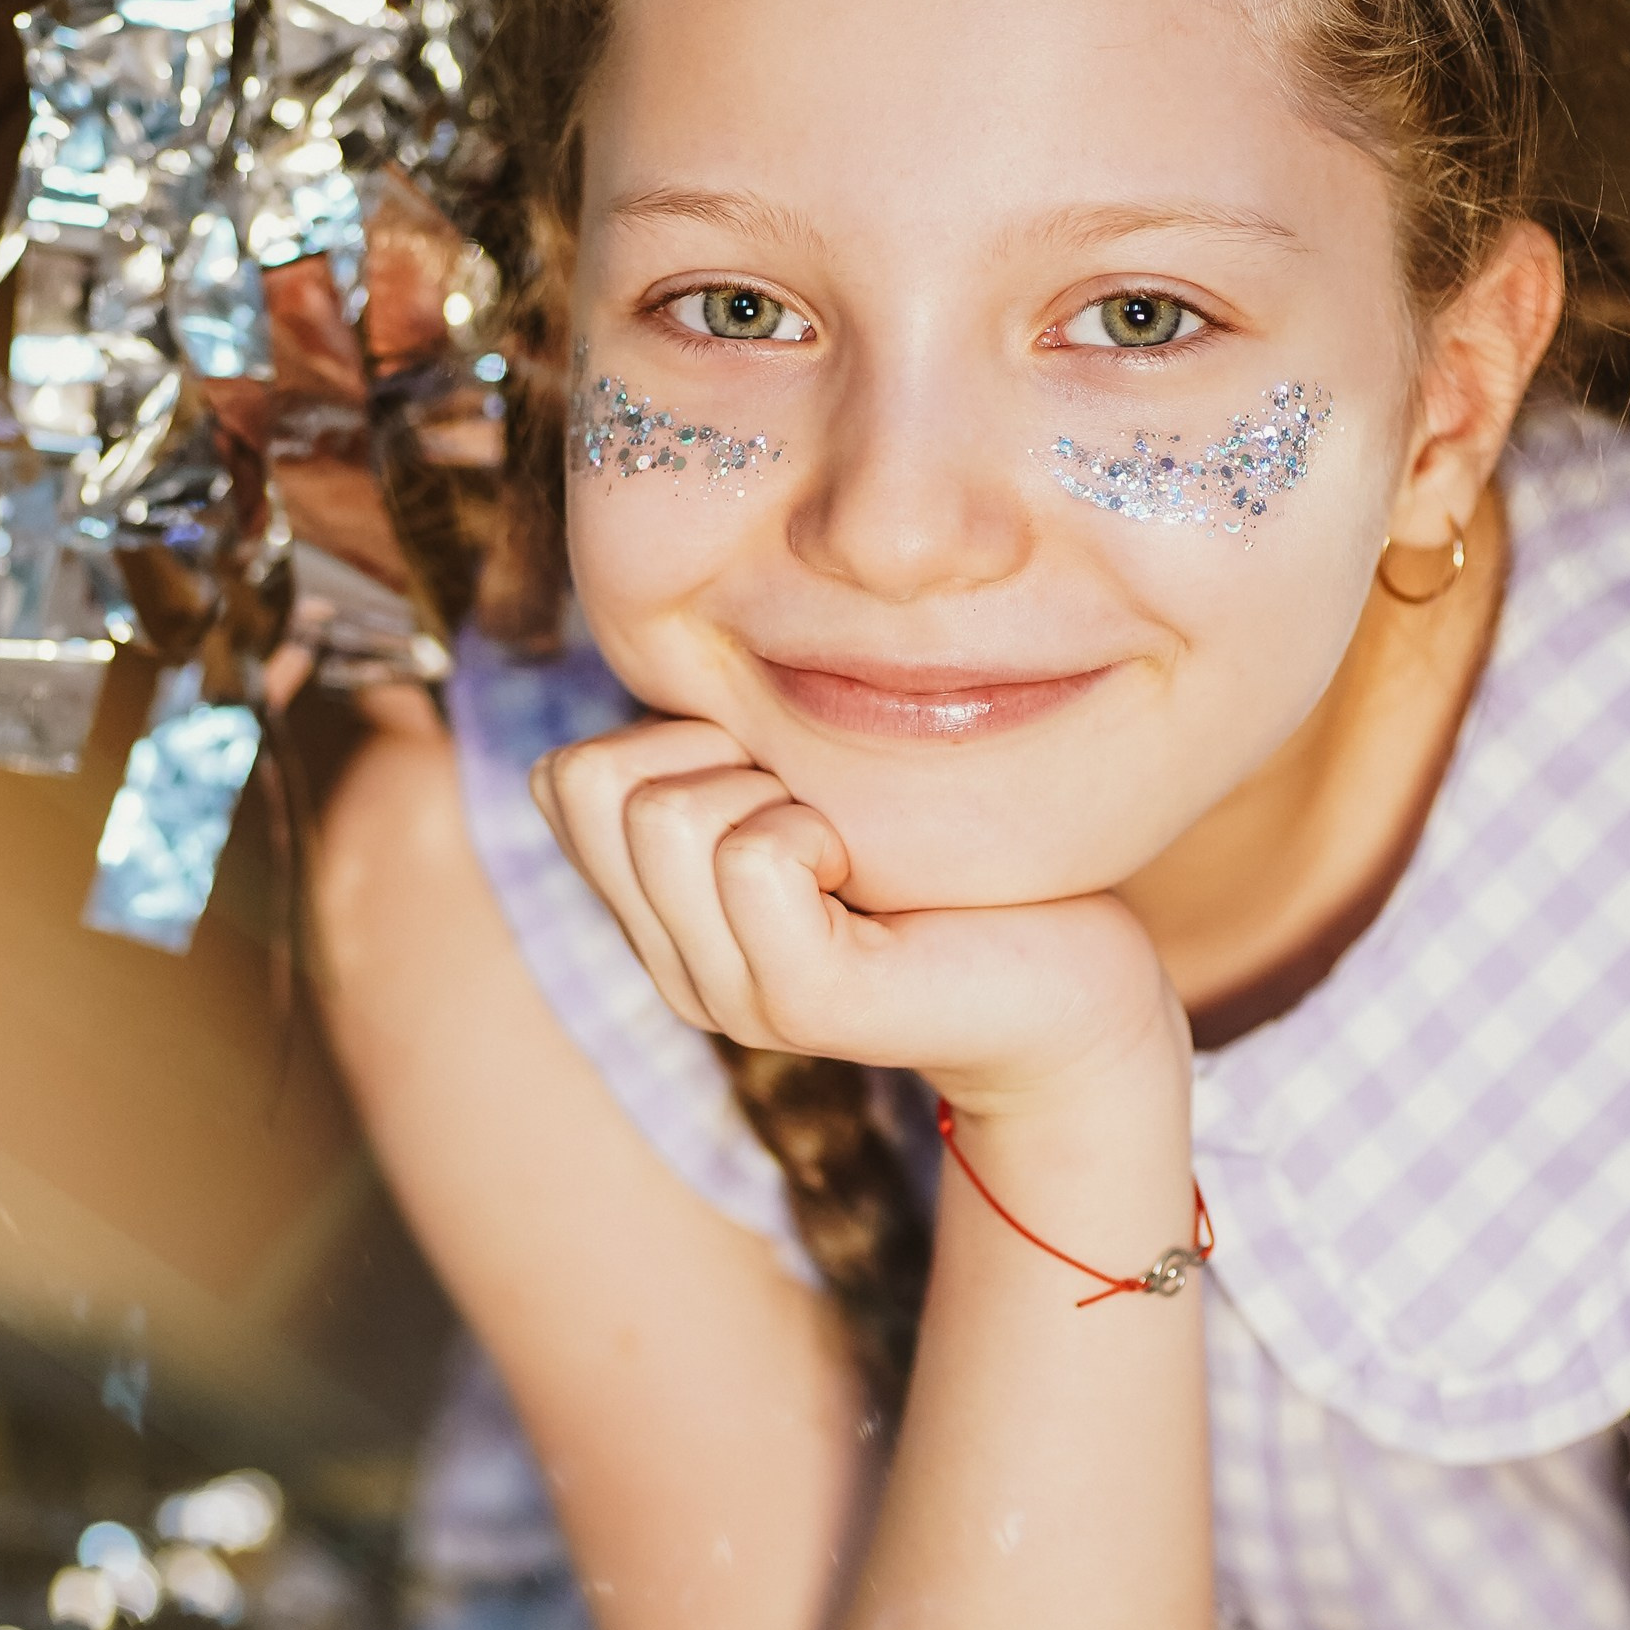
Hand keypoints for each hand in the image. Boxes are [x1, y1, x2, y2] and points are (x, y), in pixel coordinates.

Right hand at [530, 720, 1179, 1116]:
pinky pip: (752, 856)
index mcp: (658, 917)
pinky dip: (819, 828)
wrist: (1068, 988)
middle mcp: (672, 967)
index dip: (666, 737)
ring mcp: (726, 996)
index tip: (774, 778)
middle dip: (709, 753)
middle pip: (590, 780)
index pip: (561, 776)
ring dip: (772, 790)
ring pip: (665, 813)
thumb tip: (660, 625)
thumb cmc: (947, 859)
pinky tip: (870, 871)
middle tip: (816, 811)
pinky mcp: (798, 1004)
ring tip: (847, 845)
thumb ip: (716, 750)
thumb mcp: (804, 785)